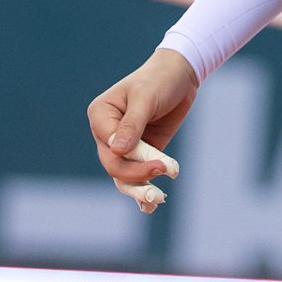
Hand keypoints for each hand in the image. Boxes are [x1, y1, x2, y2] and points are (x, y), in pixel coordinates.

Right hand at [87, 49, 198, 212]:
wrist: (180, 75)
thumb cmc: (159, 80)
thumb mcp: (146, 98)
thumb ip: (132, 124)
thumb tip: (117, 151)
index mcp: (100, 115)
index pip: (109, 148)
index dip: (132, 161)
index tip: (160, 163)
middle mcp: (107, 132)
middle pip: (115, 166)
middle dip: (137, 178)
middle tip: (162, 185)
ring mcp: (124, 145)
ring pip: (123, 176)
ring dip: (140, 190)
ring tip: (158, 200)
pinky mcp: (142, 153)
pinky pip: (137, 175)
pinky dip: (143, 190)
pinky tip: (151, 206)